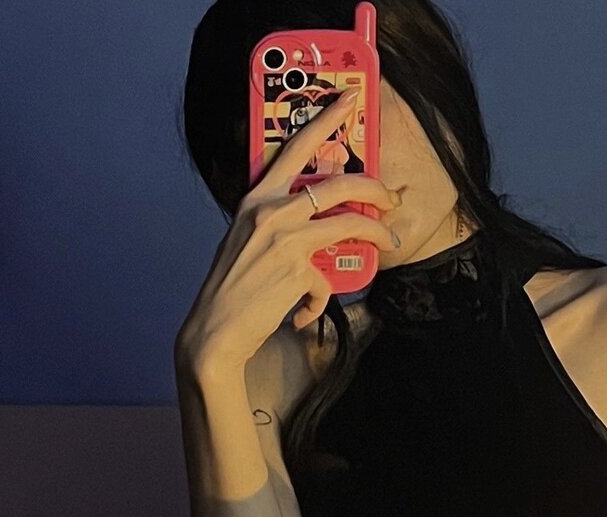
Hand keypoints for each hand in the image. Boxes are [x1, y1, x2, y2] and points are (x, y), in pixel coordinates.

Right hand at [175, 90, 401, 375]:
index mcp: (256, 198)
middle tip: (390, 198)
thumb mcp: (248, 240)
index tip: (350, 98)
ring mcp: (285, 239)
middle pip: (338, 184)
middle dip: (374, 187)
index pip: (293, 146)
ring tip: (387, 242)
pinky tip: (302, 311)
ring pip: (350, 224)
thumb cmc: (233, 288)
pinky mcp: (298, 269)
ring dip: (377, 233)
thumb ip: (277, 222)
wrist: (216, 329)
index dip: (325, 118)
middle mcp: (271, 211)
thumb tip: (318, 219)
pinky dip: (318, 299)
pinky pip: (327, 279)